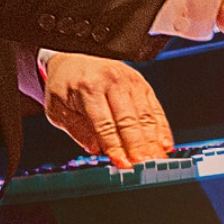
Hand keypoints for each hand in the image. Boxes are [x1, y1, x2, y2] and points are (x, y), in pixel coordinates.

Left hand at [43, 53, 172, 169]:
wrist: (72, 57)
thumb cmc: (64, 86)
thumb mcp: (59, 109)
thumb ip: (78, 131)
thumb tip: (98, 150)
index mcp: (88, 88)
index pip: (105, 124)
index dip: (116, 146)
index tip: (123, 164)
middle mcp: (112, 81)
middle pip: (128, 120)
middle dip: (138, 146)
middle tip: (144, 166)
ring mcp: (130, 81)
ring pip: (145, 115)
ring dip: (152, 141)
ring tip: (156, 160)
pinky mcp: (142, 83)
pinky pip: (155, 108)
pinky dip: (162, 128)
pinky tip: (165, 144)